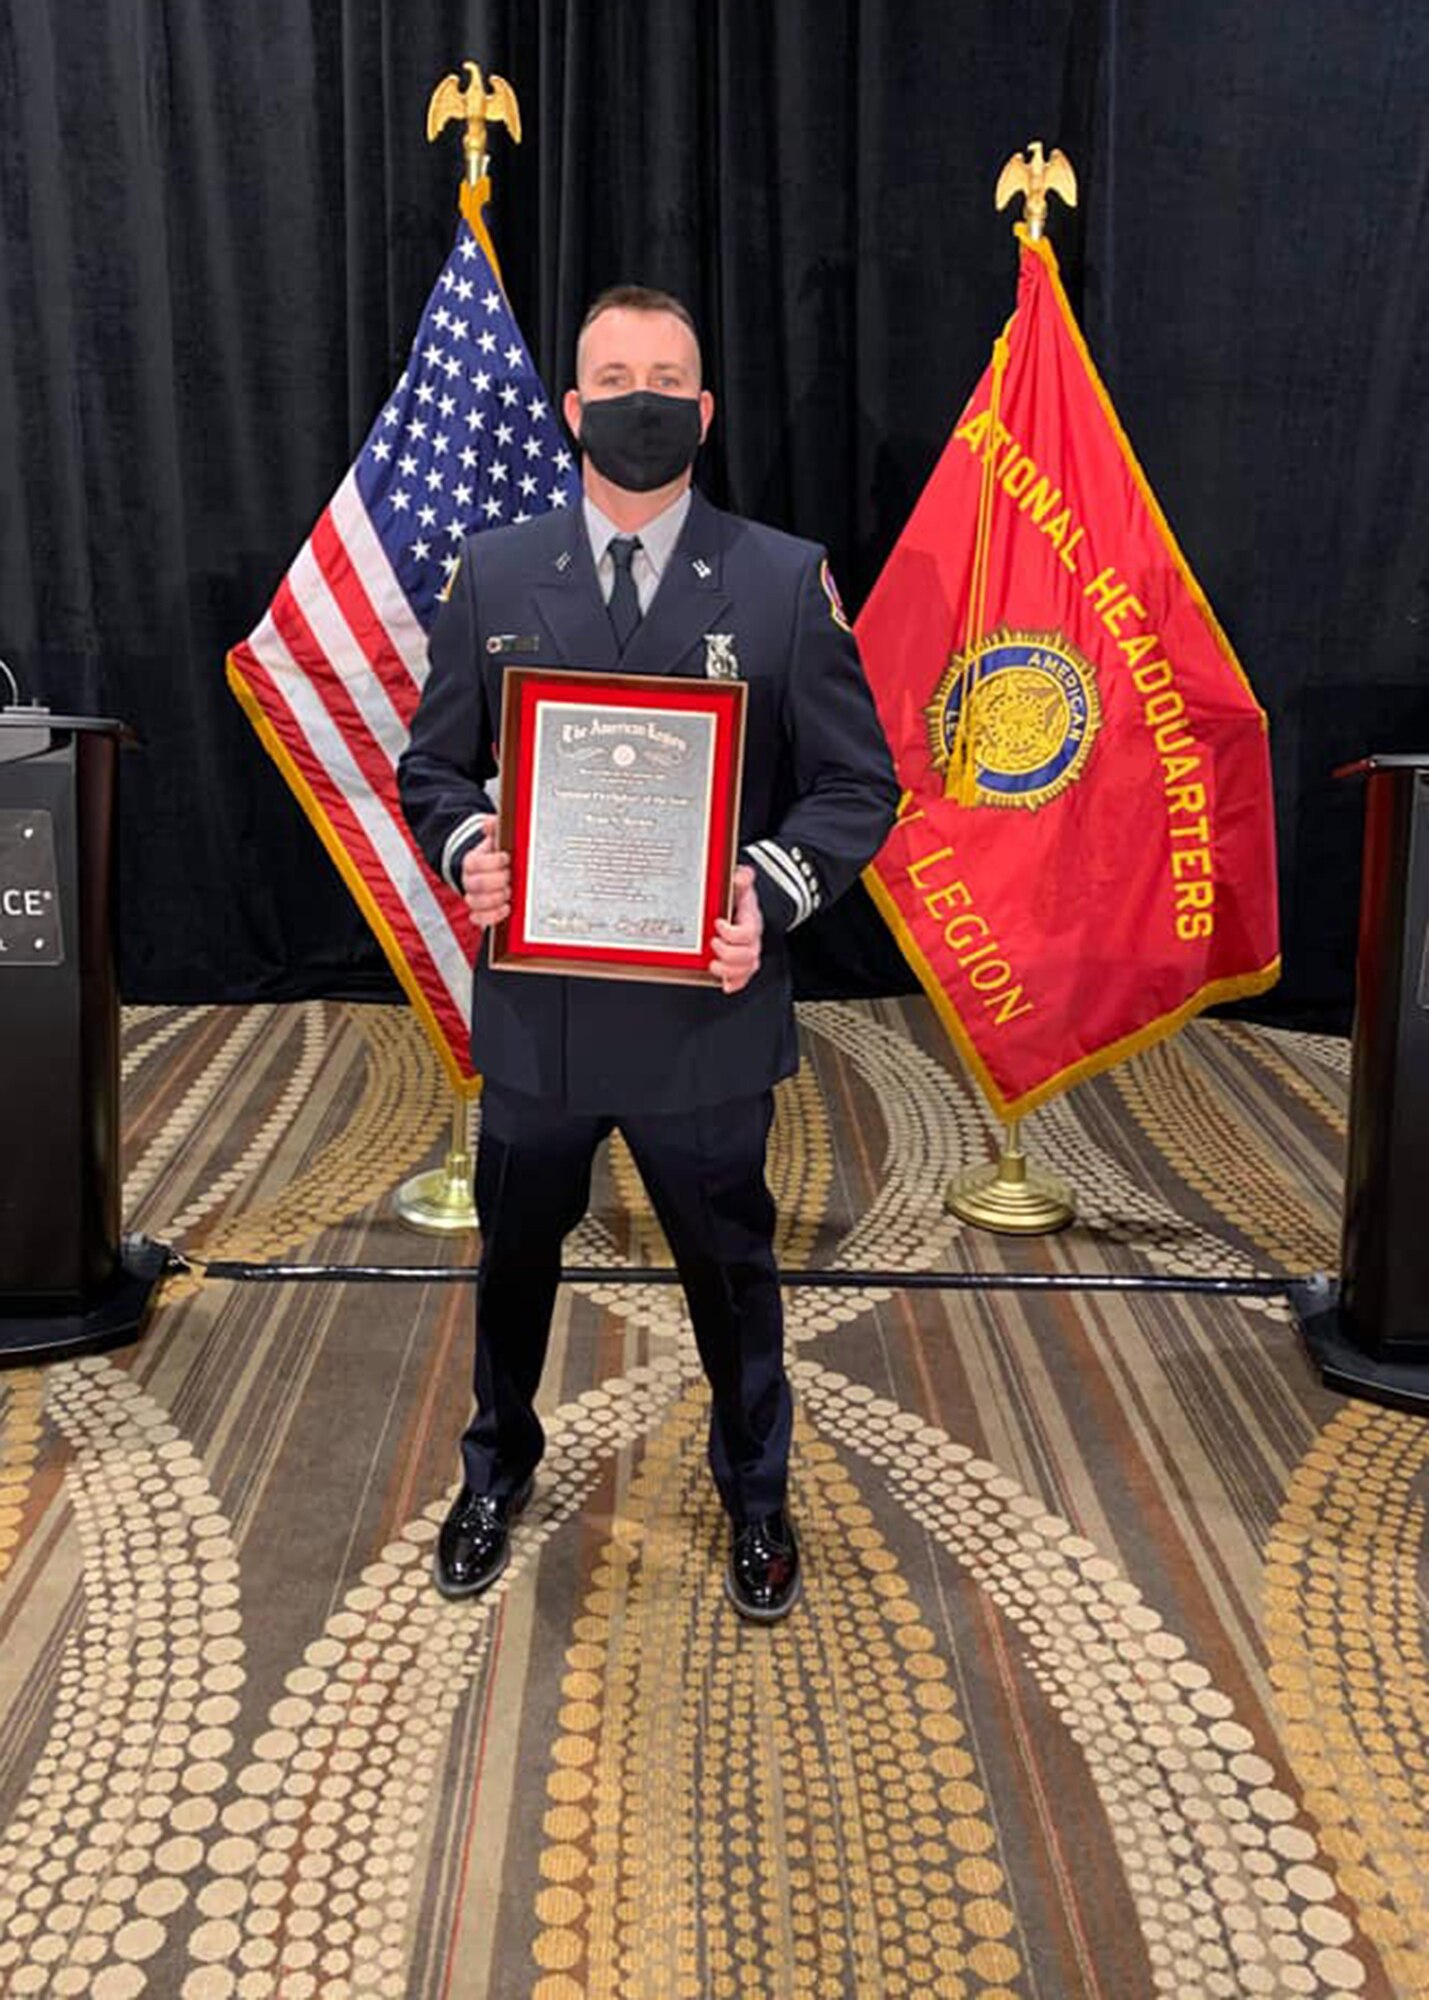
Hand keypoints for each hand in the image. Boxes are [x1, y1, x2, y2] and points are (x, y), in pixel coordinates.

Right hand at [459, 818, 511, 927]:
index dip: (492, 861)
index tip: (506, 858)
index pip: (474, 863)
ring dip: (495, 898)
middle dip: (497, 880)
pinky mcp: (481, 913)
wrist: (491, 872)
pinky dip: (492, 916)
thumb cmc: (496, 856)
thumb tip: (489, 823)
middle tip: (509, 876)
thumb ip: (494, 828)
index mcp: (471, 862)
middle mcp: (469, 881)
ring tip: (508, 892)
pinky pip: (479, 919)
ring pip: (475, 903)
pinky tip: (505, 908)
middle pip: (476, 884)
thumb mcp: (497, 839)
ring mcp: (474, 897)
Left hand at [710, 864, 762, 994]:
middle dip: (728, 953)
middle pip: (748, 955)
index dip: (732, 932)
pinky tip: (725, 983)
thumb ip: (741, 878)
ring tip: (713, 964)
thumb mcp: (739, 884)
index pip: (748, 932)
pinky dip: (735, 983)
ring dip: (728, 970)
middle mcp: (752, 939)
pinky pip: (744, 978)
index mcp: (751, 920)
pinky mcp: (742, 964)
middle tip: (713, 944)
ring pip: (746, 969)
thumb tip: (742, 876)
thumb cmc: (739, 899)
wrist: (741, 907)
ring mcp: (748, 952)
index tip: (718, 923)